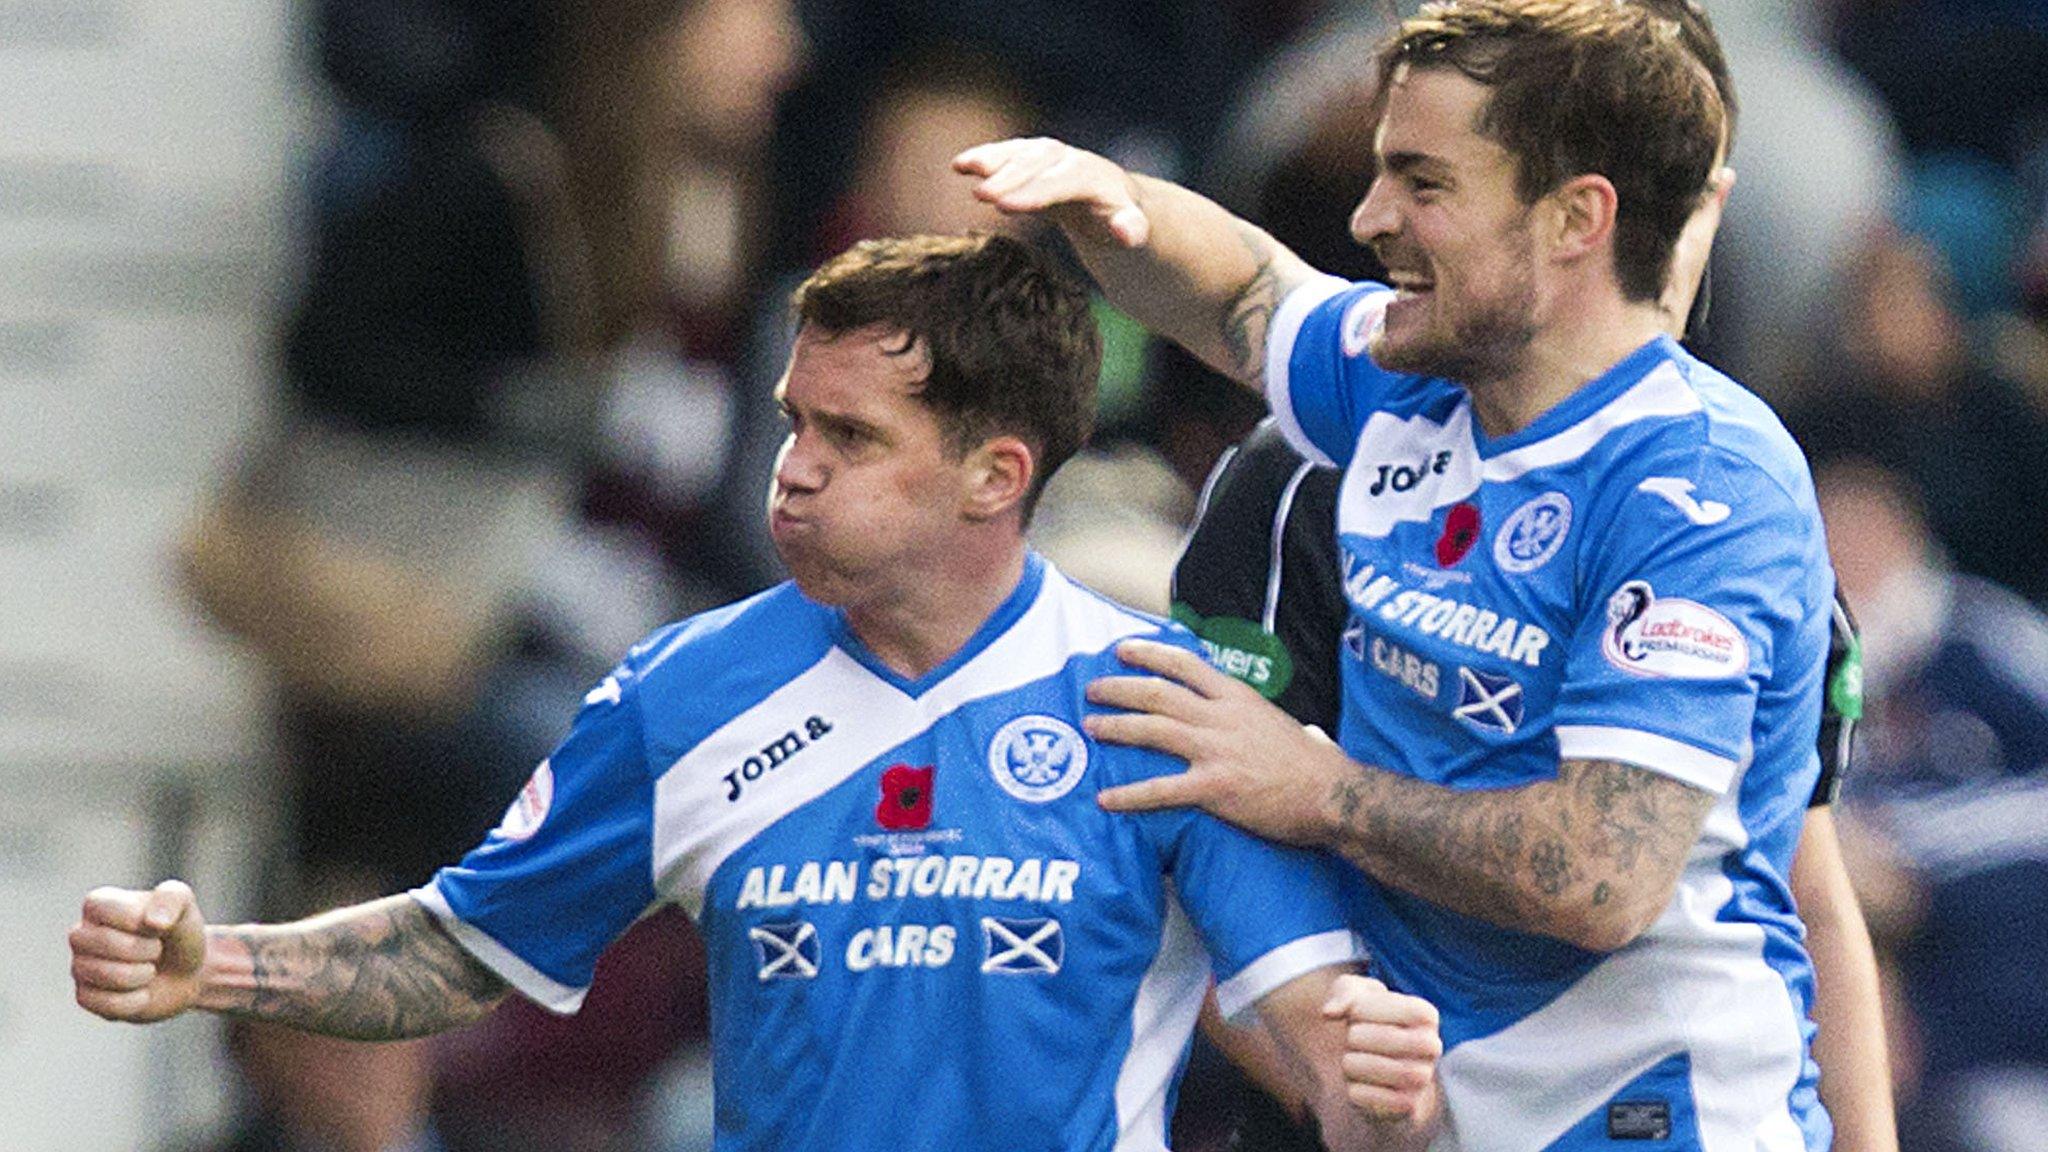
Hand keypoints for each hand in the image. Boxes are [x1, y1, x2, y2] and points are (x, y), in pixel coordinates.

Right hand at [71, 880, 208, 1022]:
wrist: (186, 972)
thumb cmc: (179, 933)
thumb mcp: (184, 904)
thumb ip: (172, 897)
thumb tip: (153, 921)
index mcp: (97, 903)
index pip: (106, 910)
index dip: (140, 921)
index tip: (156, 924)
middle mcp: (80, 934)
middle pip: (105, 943)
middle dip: (146, 949)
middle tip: (156, 950)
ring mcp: (79, 967)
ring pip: (108, 976)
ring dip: (143, 975)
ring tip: (149, 968)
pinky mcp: (85, 998)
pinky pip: (109, 1004)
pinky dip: (137, 1000)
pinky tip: (141, 991)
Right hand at [952, 137, 1150, 247]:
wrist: (1114, 198)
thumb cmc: (1120, 219)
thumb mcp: (1134, 229)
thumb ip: (1132, 229)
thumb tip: (1125, 231)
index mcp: (1093, 178)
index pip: (1061, 183)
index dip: (1033, 193)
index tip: (1005, 206)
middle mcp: (1069, 160)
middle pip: (1037, 165)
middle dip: (1009, 178)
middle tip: (981, 195)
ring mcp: (1049, 156)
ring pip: (1020, 154)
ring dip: (992, 159)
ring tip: (964, 167)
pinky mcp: (1032, 159)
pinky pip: (1008, 154)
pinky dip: (985, 156)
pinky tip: (959, 165)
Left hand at [1086, 638, 1347, 844]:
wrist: (1334, 794)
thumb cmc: (1316, 765)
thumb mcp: (1288, 726)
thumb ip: (1268, 722)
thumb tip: (1288, 728)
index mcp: (1237, 698)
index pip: (1185, 664)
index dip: (1149, 654)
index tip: (1122, 650)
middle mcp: (1222, 717)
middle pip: (1158, 693)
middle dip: (1119, 688)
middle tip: (1092, 689)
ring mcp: (1216, 750)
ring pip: (1152, 729)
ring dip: (1115, 727)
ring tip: (1089, 728)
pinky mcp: (1214, 787)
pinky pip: (1161, 790)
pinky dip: (1129, 794)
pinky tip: (1106, 799)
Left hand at [1322, 974, 1442, 1123]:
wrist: (1377, 1069)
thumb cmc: (1367, 1022)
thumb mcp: (1355, 995)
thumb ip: (1343, 992)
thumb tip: (1329, 1012)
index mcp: (1426, 1015)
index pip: (1399, 1007)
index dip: (1366, 1008)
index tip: (1355, 1012)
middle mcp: (1431, 1046)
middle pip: (1387, 1038)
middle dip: (1356, 1036)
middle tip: (1351, 1038)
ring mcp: (1422, 1077)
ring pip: (1378, 1068)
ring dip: (1352, 1062)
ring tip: (1351, 1060)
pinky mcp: (1406, 1105)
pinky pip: (1370, 1097)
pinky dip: (1355, 1089)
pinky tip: (1356, 1083)